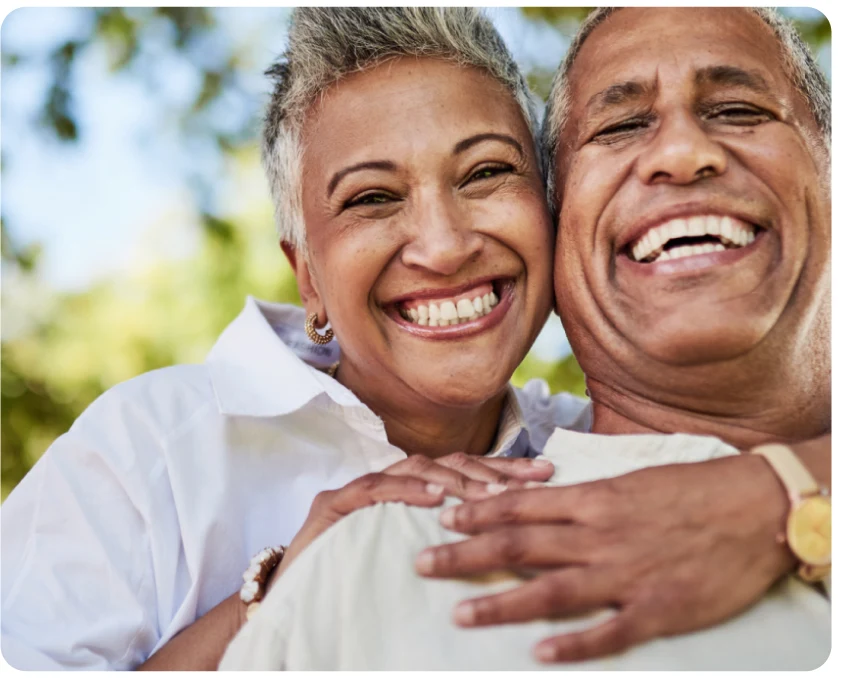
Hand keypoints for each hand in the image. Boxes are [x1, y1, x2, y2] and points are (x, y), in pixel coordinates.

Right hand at [269, 454, 553, 587]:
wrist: (290, 599)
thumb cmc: (354, 582)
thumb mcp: (412, 558)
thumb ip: (448, 542)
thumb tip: (507, 545)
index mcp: (411, 495)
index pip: (464, 471)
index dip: (505, 469)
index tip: (547, 474)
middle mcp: (388, 483)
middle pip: (448, 463)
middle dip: (494, 468)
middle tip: (535, 478)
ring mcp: (361, 490)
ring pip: (415, 468)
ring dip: (457, 479)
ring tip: (494, 493)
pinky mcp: (333, 504)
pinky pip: (375, 490)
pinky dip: (407, 490)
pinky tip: (437, 497)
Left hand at [415, 453, 795, 662]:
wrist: (756, 505)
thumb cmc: (693, 488)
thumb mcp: (632, 480)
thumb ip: (586, 496)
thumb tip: (543, 498)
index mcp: (594, 500)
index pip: (521, 507)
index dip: (478, 512)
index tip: (444, 517)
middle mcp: (598, 536)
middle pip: (518, 546)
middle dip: (466, 555)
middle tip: (424, 563)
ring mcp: (625, 574)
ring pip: (549, 591)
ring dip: (501, 604)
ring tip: (460, 613)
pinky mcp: (657, 608)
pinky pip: (607, 632)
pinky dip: (572, 644)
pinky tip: (538, 653)